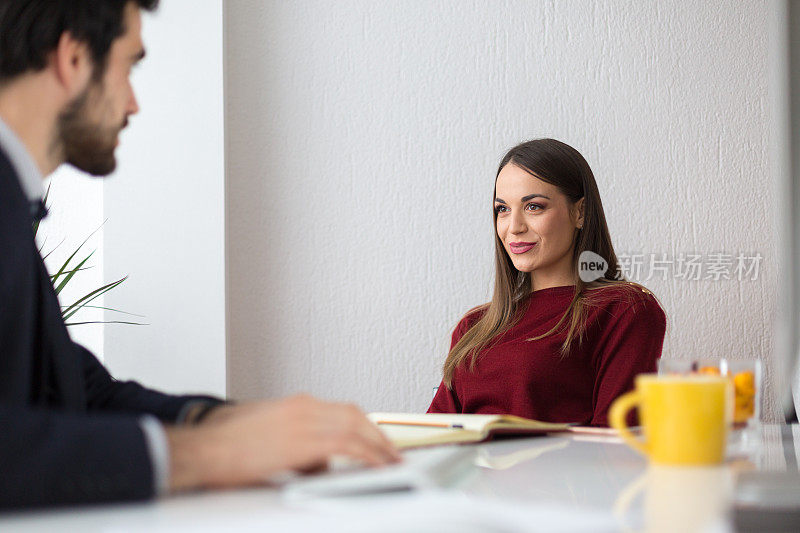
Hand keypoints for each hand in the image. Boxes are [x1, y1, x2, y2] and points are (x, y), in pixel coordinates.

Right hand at [166, 395, 399, 490]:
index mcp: (294, 405)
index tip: (373, 437)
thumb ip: (294, 446)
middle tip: (390, 449)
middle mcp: (303, 406)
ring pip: (356, 426)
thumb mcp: (264, 437)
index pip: (338, 410)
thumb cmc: (223, 447)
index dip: (361, 424)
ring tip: (392, 460)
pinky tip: (379, 466)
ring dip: (377, 444)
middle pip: (352, 414)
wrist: (203, 447)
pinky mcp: (304, 440)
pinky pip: (348, 446)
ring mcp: (305, 420)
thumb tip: (316, 463)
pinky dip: (368, 455)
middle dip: (374, 432)